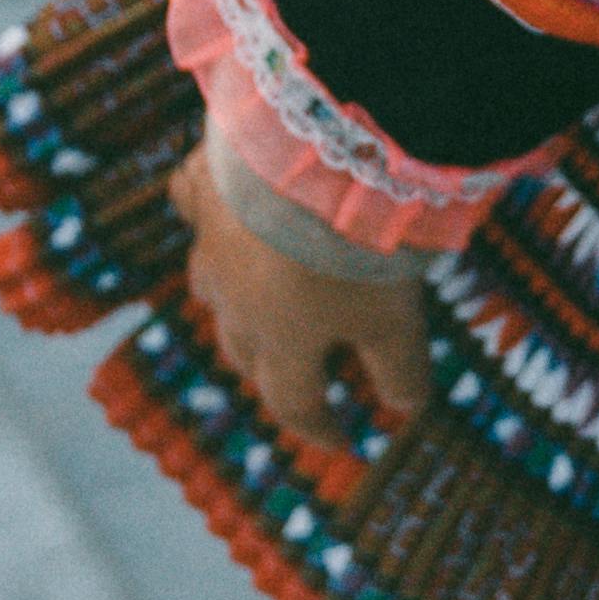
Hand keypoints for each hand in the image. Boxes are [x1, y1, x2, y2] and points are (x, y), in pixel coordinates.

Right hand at [169, 141, 429, 450]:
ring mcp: (213, 243)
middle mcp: (236, 300)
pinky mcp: (206, 187)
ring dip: (231, 303)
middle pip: (244, 350)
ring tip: (251, 306)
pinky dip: (202, 214)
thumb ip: (398, 368)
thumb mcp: (395, 318)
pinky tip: (208, 209)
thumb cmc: (356, 252)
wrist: (308, 158)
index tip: (344, 441)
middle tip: (294, 379)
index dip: (320, 426)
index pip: (295, 402)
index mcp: (283, 341)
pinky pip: (193, 204)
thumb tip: (406, 412)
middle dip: (270, 370)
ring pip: (212, 286)